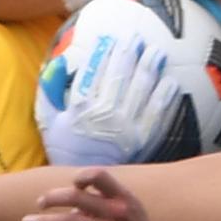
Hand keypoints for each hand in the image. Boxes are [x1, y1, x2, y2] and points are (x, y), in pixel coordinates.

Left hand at [23, 169, 170, 220]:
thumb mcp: (128, 203)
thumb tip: (72, 197)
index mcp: (123, 196)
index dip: (81, 177)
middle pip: (76, 197)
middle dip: (53, 198)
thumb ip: (103, 196)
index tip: (74, 185)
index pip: (99, 174)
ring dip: (44, 220)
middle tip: (41, 202)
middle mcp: (116, 213)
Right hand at [39, 37, 180, 167]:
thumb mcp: (49, 120)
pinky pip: (155, 114)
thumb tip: (58, 62)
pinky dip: (164, 97)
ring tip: (158, 53)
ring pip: (140, 90)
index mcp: (83, 107)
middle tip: (139, 38)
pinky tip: (170, 83)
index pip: (96, 72)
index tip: (115, 38)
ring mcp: (125, 126)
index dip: (107, 53)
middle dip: (130, 54)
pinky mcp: (141, 139)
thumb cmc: (64, 147)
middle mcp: (105, 114)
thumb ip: (51, 91)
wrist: (81, 182)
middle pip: (121, 76)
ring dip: (150, 69)